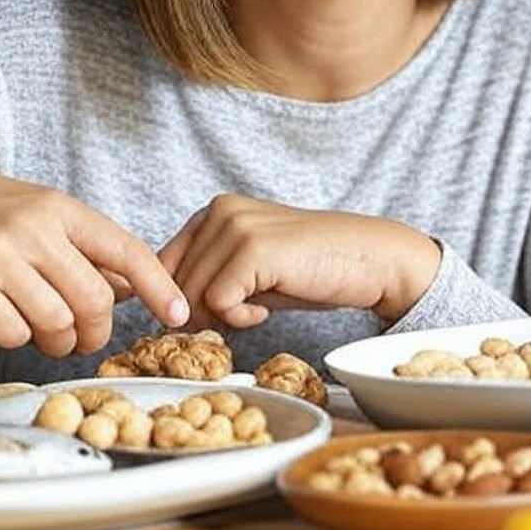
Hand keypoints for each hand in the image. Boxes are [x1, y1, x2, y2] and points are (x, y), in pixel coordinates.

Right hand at [0, 168, 189, 355]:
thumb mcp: (36, 212)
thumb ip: (82, 246)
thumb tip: (129, 287)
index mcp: (59, 208)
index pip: (126, 250)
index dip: (159, 287)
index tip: (178, 314)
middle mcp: (34, 230)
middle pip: (95, 300)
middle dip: (97, 330)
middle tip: (85, 336)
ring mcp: (0, 259)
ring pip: (58, 322)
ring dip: (60, 341)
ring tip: (47, 332)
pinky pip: (15, 334)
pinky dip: (19, 339)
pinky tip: (9, 322)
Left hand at [158, 194, 441, 329]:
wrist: (369, 260)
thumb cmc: (313, 269)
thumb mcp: (249, 270)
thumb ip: (208, 278)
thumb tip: (166, 312)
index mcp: (215, 211)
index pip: (161, 265)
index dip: (178, 300)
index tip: (213, 314)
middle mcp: (220, 211)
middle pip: (172, 284)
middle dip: (201, 312)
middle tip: (244, 312)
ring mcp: (236, 227)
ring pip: (190, 296)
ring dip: (221, 316)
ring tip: (259, 307)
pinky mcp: (252, 250)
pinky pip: (217, 303)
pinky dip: (239, 319)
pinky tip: (265, 309)